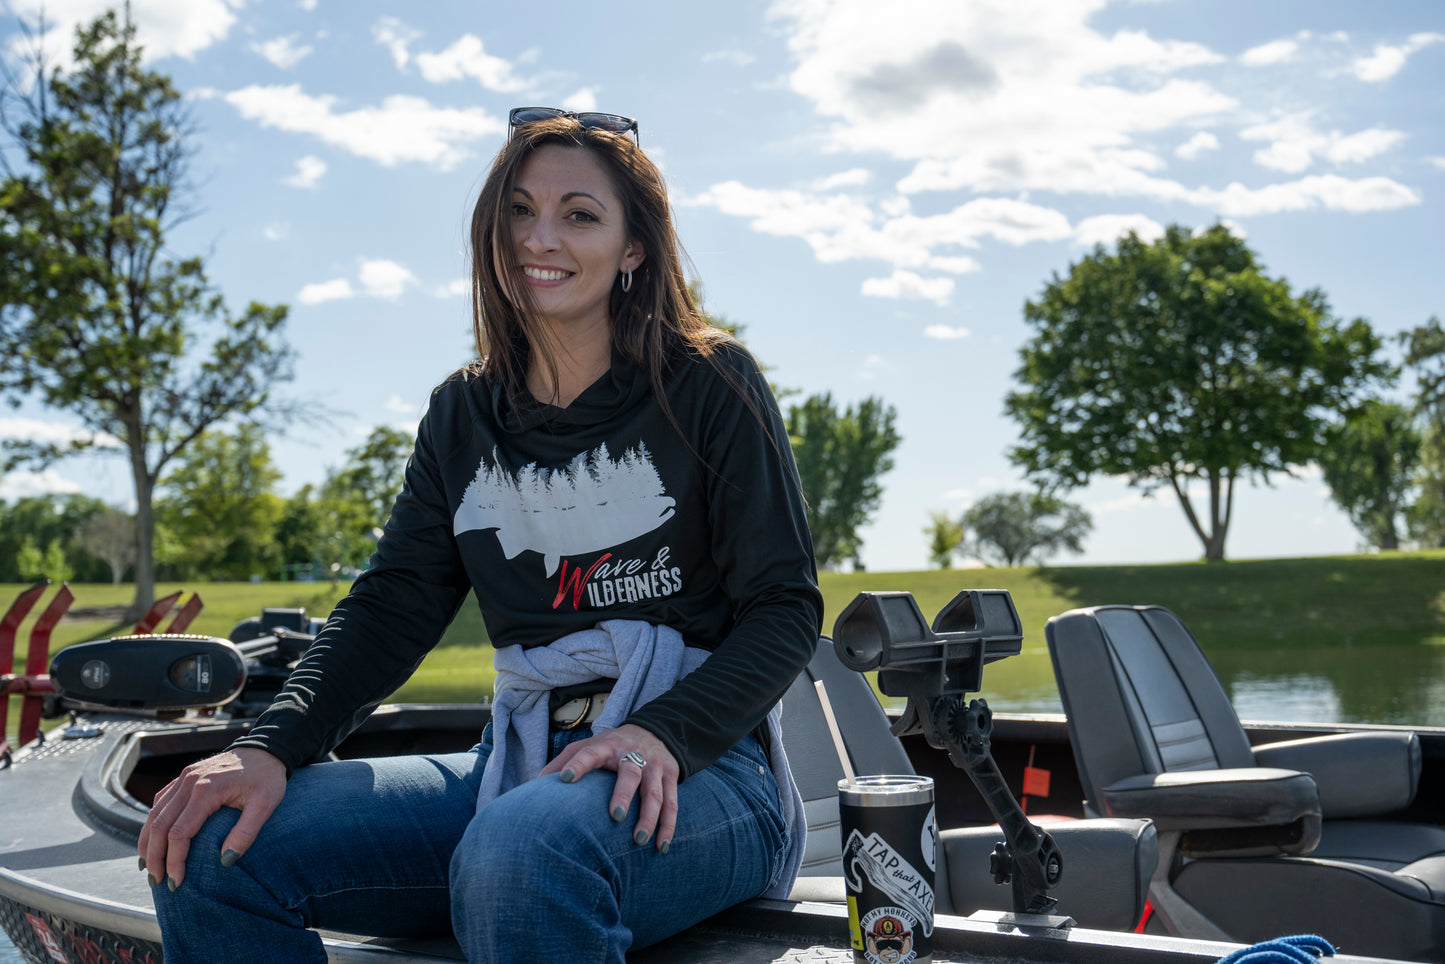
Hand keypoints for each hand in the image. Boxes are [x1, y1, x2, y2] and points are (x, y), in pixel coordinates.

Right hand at [138, 747, 286, 889]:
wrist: (265, 749)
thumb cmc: (267, 778)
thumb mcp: (266, 805)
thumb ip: (246, 833)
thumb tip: (226, 861)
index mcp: (206, 790)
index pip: (179, 833)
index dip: (174, 861)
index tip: (176, 882)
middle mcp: (189, 782)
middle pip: (159, 825)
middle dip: (155, 857)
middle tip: (157, 882)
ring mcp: (184, 777)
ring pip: (154, 814)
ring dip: (147, 842)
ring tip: (148, 867)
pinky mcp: (184, 776)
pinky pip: (161, 802)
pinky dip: (152, 823)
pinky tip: (153, 841)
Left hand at [539, 723, 677, 851]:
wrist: (654, 730)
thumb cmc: (612, 746)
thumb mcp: (588, 745)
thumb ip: (563, 761)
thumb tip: (535, 785)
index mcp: (606, 746)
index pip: (589, 752)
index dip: (578, 764)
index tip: (565, 778)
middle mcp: (632, 754)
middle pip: (630, 773)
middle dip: (623, 794)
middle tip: (616, 816)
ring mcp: (654, 766)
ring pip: (654, 792)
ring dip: (649, 817)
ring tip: (640, 840)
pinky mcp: (671, 776)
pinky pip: (672, 803)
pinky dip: (668, 826)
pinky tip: (661, 846)